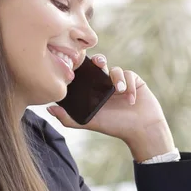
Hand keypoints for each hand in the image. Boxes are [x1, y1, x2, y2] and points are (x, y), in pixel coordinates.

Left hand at [48, 54, 174, 161]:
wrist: (141, 130)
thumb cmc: (116, 127)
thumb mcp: (90, 122)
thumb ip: (68, 119)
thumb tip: (48, 108)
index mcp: (95, 91)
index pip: (85, 73)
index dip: (81, 66)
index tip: (77, 64)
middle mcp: (107, 84)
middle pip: (100, 64)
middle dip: (98, 60)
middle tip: (97, 63)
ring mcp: (121, 81)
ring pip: (115, 69)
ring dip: (116, 78)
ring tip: (118, 91)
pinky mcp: (134, 81)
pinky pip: (129, 74)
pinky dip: (128, 85)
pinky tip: (130, 99)